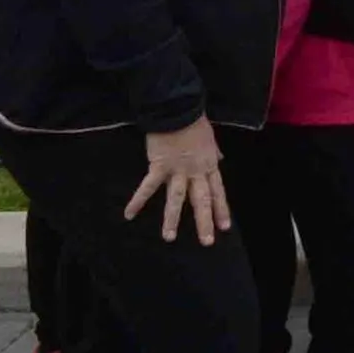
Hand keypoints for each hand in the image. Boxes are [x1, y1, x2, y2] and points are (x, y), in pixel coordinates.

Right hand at [126, 120, 228, 244]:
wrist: (179, 110)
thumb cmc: (195, 122)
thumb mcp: (211, 139)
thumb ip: (214, 152)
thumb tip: (220, 159)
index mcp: (209, 165)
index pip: (218, 192)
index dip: (221, 209)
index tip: (225, 227)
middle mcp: (195, 171)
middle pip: (202, 200)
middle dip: (204, 222)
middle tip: (207, 242)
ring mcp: (177, 170)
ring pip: (176, 198)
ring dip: (172, 219)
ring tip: (168, 238)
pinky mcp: (159, 166)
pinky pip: (148, 187)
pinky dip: (138, 200)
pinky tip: (129, 214)